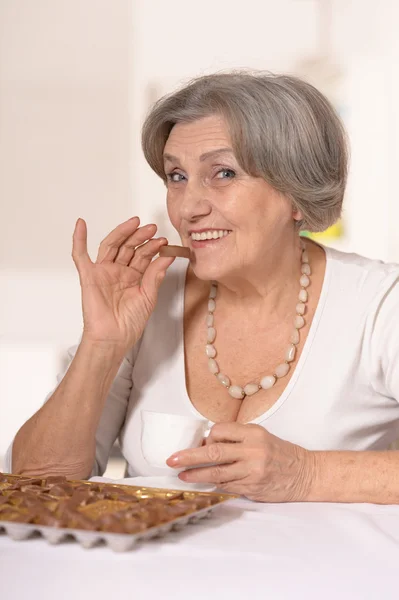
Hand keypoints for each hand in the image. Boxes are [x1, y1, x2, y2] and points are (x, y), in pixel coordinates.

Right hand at [72, 216, 174, 349]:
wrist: (114, 338)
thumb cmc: (129, 323)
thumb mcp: (148, 297)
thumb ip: (155, 275)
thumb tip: (167, 257)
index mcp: (133, 277)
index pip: (143, 255)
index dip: (153, 247)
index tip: (164, 242)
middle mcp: (118, 272)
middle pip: (128, 247)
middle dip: (140, 236)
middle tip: (152, 228)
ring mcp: (103, 272)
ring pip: (111, 246)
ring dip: (122, 233)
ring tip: (135, 223)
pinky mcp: (89, 276)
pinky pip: (80, 256)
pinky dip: (79, 239)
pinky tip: (81, 224)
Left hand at [166, 423, 314, 501]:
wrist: (304, 473)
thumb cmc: (280, 452)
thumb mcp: (260, 436)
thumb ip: (236, 438)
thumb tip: (207, 443)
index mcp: (253, 433)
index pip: (220, 431)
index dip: (207, 437)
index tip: (202, 442)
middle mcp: (252, 451)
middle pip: (214, 452)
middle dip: (189, 456)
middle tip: (172, 459)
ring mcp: (252, 471)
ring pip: (217, 473)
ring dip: (196, 475)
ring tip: (182, 475)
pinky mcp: (253, 488)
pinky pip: (227, 486)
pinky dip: (214, 485)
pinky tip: (205, 484)